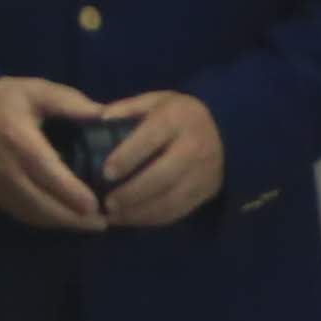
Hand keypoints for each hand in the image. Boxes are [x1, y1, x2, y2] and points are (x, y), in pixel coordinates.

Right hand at [0, 73, 109, 232]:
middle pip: (39, 200)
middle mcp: (3, 166)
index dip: (69, 191)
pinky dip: (45, 220)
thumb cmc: (8, 101)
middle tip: (101, 223)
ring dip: (60, 222)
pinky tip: (65, 220)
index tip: (94, 204)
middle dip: (71, 217)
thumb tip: (103, 115)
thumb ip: (70, 102)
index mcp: (16, 137)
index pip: (45, 170)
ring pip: (31, 212)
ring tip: (89, 225)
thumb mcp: (38, 90)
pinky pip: (21, 213)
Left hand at [95, 89, 223, 226]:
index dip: (127, 157)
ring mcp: (204, 171)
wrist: (223, 129)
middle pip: (161, 176)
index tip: (106, 174)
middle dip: (131, 193)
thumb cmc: (177, 114)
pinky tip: (132, 219)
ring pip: (170, 199)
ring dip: (139, 212)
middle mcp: (194, 146)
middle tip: (107, 203)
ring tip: (115, 217)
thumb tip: (98, 121)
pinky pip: (178, 211)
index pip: (150, 139)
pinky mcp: (207, 191)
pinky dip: (153, 219)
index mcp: (176, 118)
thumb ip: (126, 109)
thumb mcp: (154, 101)